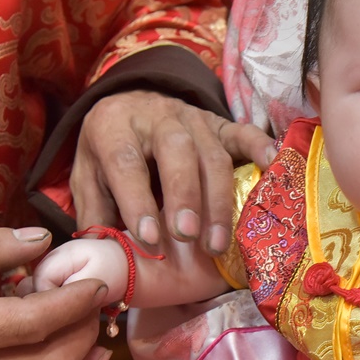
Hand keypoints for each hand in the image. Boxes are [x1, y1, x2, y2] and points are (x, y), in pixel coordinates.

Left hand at [71, 90, 275, 254]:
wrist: (129, 105)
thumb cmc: (109, 151)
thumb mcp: (87, 176)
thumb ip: (93, 212)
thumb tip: (104, 254)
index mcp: (113, 127)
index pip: (125, 161)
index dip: (137, 200)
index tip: (149, 238)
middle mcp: (155, 117)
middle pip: (175, 151)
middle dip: (184, 196)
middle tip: (187, 237)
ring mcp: (191, 118)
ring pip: (211, 154)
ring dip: (217, 199)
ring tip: (216, 243)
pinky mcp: (218, 123)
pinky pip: (242, 132)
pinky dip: (259, 147)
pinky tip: (272, 166)